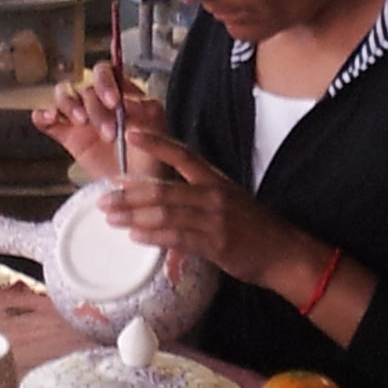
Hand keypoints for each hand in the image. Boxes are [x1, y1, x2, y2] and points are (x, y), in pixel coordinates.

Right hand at [31, 61, 165, 179]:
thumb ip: (144, 112)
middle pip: (86, 87)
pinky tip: (49, 119)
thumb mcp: (155, 133)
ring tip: (80, 122)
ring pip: (64, 95)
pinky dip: (43, 116)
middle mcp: (99, 102)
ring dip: (69, 104)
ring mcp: (81, 118)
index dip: (107, 83)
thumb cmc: (151, 160)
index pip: (107, 74)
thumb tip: (125, 101)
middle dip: (95, 106)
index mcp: (121, 95)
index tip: (114, 103)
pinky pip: (47, 119)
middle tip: (107, 133)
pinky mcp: (67, 136)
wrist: (136, 190)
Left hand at [98, 128, 313, 289]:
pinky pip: (177, 238)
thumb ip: (197, 192)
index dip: (155, 143)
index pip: (182, 154)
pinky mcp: (215, 245)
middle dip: (129, 194)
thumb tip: (161, 193)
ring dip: (134, 216)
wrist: (284, 253)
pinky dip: (154, 237)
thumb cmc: (252, 226)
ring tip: (111, 218)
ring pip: (165, 214)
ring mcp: (213, 220)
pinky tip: (136, 236)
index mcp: (215, 179)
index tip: (130, 134)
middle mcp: (213, 195)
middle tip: (104, 197)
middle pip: (163, 190)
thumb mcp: (228, 199)